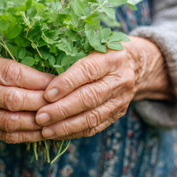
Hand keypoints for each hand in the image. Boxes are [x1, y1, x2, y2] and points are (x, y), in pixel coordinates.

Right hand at [0, 41, 53, 142]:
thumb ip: (19, 58)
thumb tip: (57, 70)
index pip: (12, 73)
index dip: (39, 80)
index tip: (59, 82)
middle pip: (13, 99)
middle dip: (42, 102)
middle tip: (64, 102)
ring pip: (11, 122)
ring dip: (39, 122)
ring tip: (59, 119)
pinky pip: (8, 135)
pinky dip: (30, 135)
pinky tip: (47, 130)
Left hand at [34, 37, 172, 139]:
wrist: (136, 64)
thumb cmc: (103, 51)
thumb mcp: (94, 42)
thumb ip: (73, 50)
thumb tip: (41, 64)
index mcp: (112, 57)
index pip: (88, 71)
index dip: (67, 83)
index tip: (47, 94)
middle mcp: (120, 79)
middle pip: (90, 97)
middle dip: (63, 109)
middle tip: (41, 116)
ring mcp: (121, 99)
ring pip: (92, 116)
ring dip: (66, 126)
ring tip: (45, 129)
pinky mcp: (118, 114)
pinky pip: (95, 127)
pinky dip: (74, 132)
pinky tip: (56, 133)